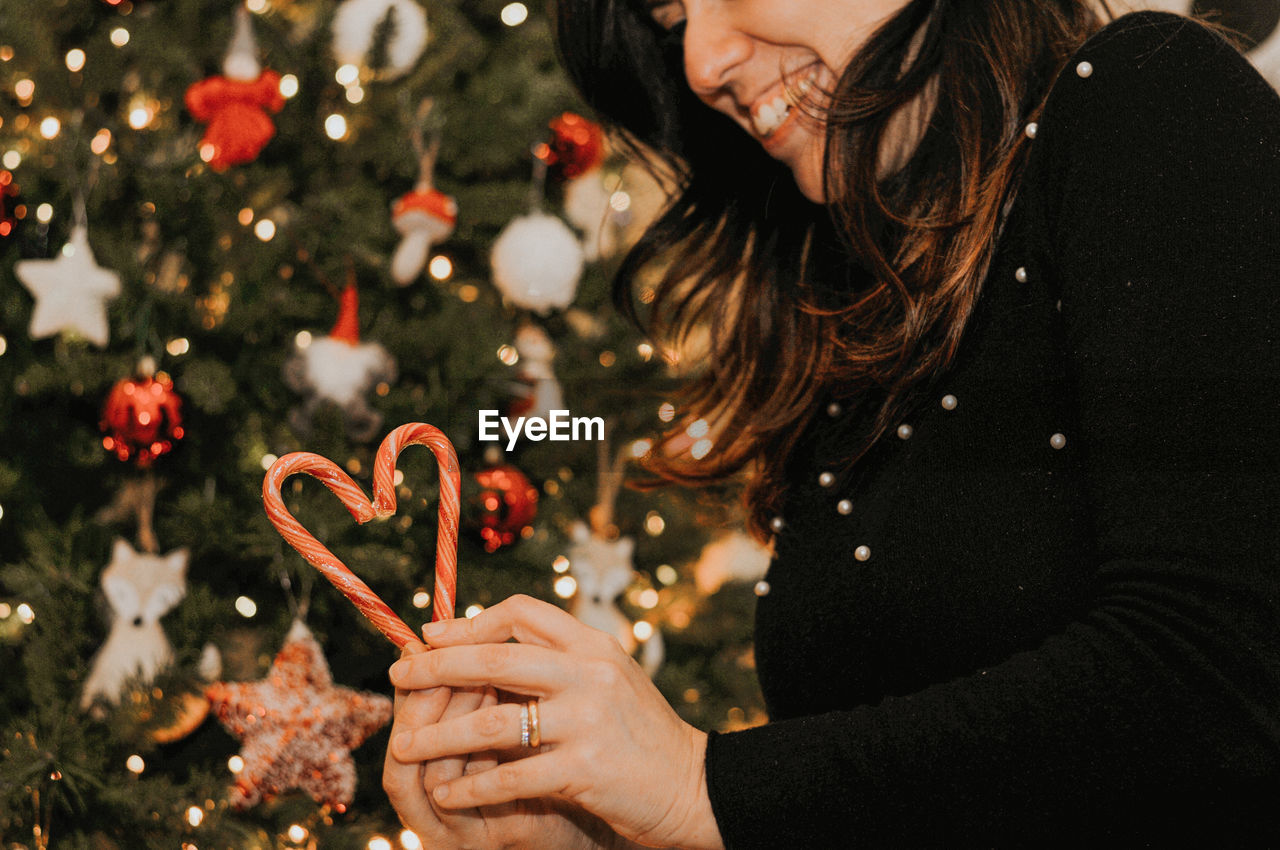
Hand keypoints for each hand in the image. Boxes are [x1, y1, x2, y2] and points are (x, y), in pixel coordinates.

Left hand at [388, 595, 724, 849]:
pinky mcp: (585, 768)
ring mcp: (587, 720)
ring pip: (491, 720)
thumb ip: (559, 661)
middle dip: (436, 667)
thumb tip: (485, 644)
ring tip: (403, 745)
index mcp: (593, 644)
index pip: (521, 612)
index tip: (432, 636)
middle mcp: (590, 672)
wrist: (694, 786)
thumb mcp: (608, 679)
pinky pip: (510, 775)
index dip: (470, 623)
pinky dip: (471, 787)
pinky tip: (446, 794)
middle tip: (398, 675)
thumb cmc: (641, 735)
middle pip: (495, 658)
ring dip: (437, 735)